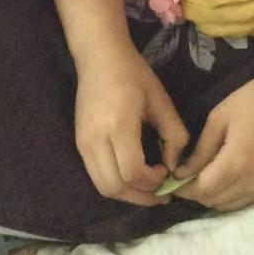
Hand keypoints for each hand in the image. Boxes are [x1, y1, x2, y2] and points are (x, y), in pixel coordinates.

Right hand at [74, 47, 189, 205]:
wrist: (99, 57)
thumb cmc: (134, 75)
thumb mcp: (161, 101)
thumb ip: (174, 135)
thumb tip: (174, 167)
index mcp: (119, 125)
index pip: (132, 172)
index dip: (152, 182)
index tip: (166, 171)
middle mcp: (96, 138)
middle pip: (115, 187)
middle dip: (140, 197)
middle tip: (161, 193)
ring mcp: (83, 142)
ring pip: (103, 187)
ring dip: (127, 194)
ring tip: (147, 189)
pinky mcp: (79, 143)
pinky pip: (96, 175)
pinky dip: (115, 183)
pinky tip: (131, 175)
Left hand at [174, 69, 253, 211]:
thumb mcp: (219, 119)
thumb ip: (200, 151)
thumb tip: (182, 173)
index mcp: (237, 163)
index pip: (203, 191)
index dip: (184, 188)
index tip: (172, 178)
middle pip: (215, 202)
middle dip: (196, 192)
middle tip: (186, 175)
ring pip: (229, 205)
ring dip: (213, 195)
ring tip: (204, 175)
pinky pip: (246, 201)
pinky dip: (230, 195)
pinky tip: (225, 177)